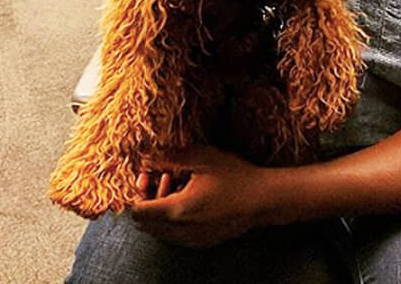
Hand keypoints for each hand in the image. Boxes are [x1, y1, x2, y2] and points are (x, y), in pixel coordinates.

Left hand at [130, 146, 273, 247]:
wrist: (263, 199)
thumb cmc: (235, 176)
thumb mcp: (201, 158)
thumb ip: (169, 157)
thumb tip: (147, 158)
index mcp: (176, 211)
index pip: (137, 212)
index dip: (138, 192)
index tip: (150, 175)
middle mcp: (180, 232)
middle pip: (145, 224)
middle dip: (149, 200)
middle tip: (166, 177)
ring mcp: (191, 240)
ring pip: (159, 231)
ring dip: (161, 210)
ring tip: (181, 186)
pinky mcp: (202, 243)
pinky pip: (175, 235)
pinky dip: (174, 219)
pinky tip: (192, 199)